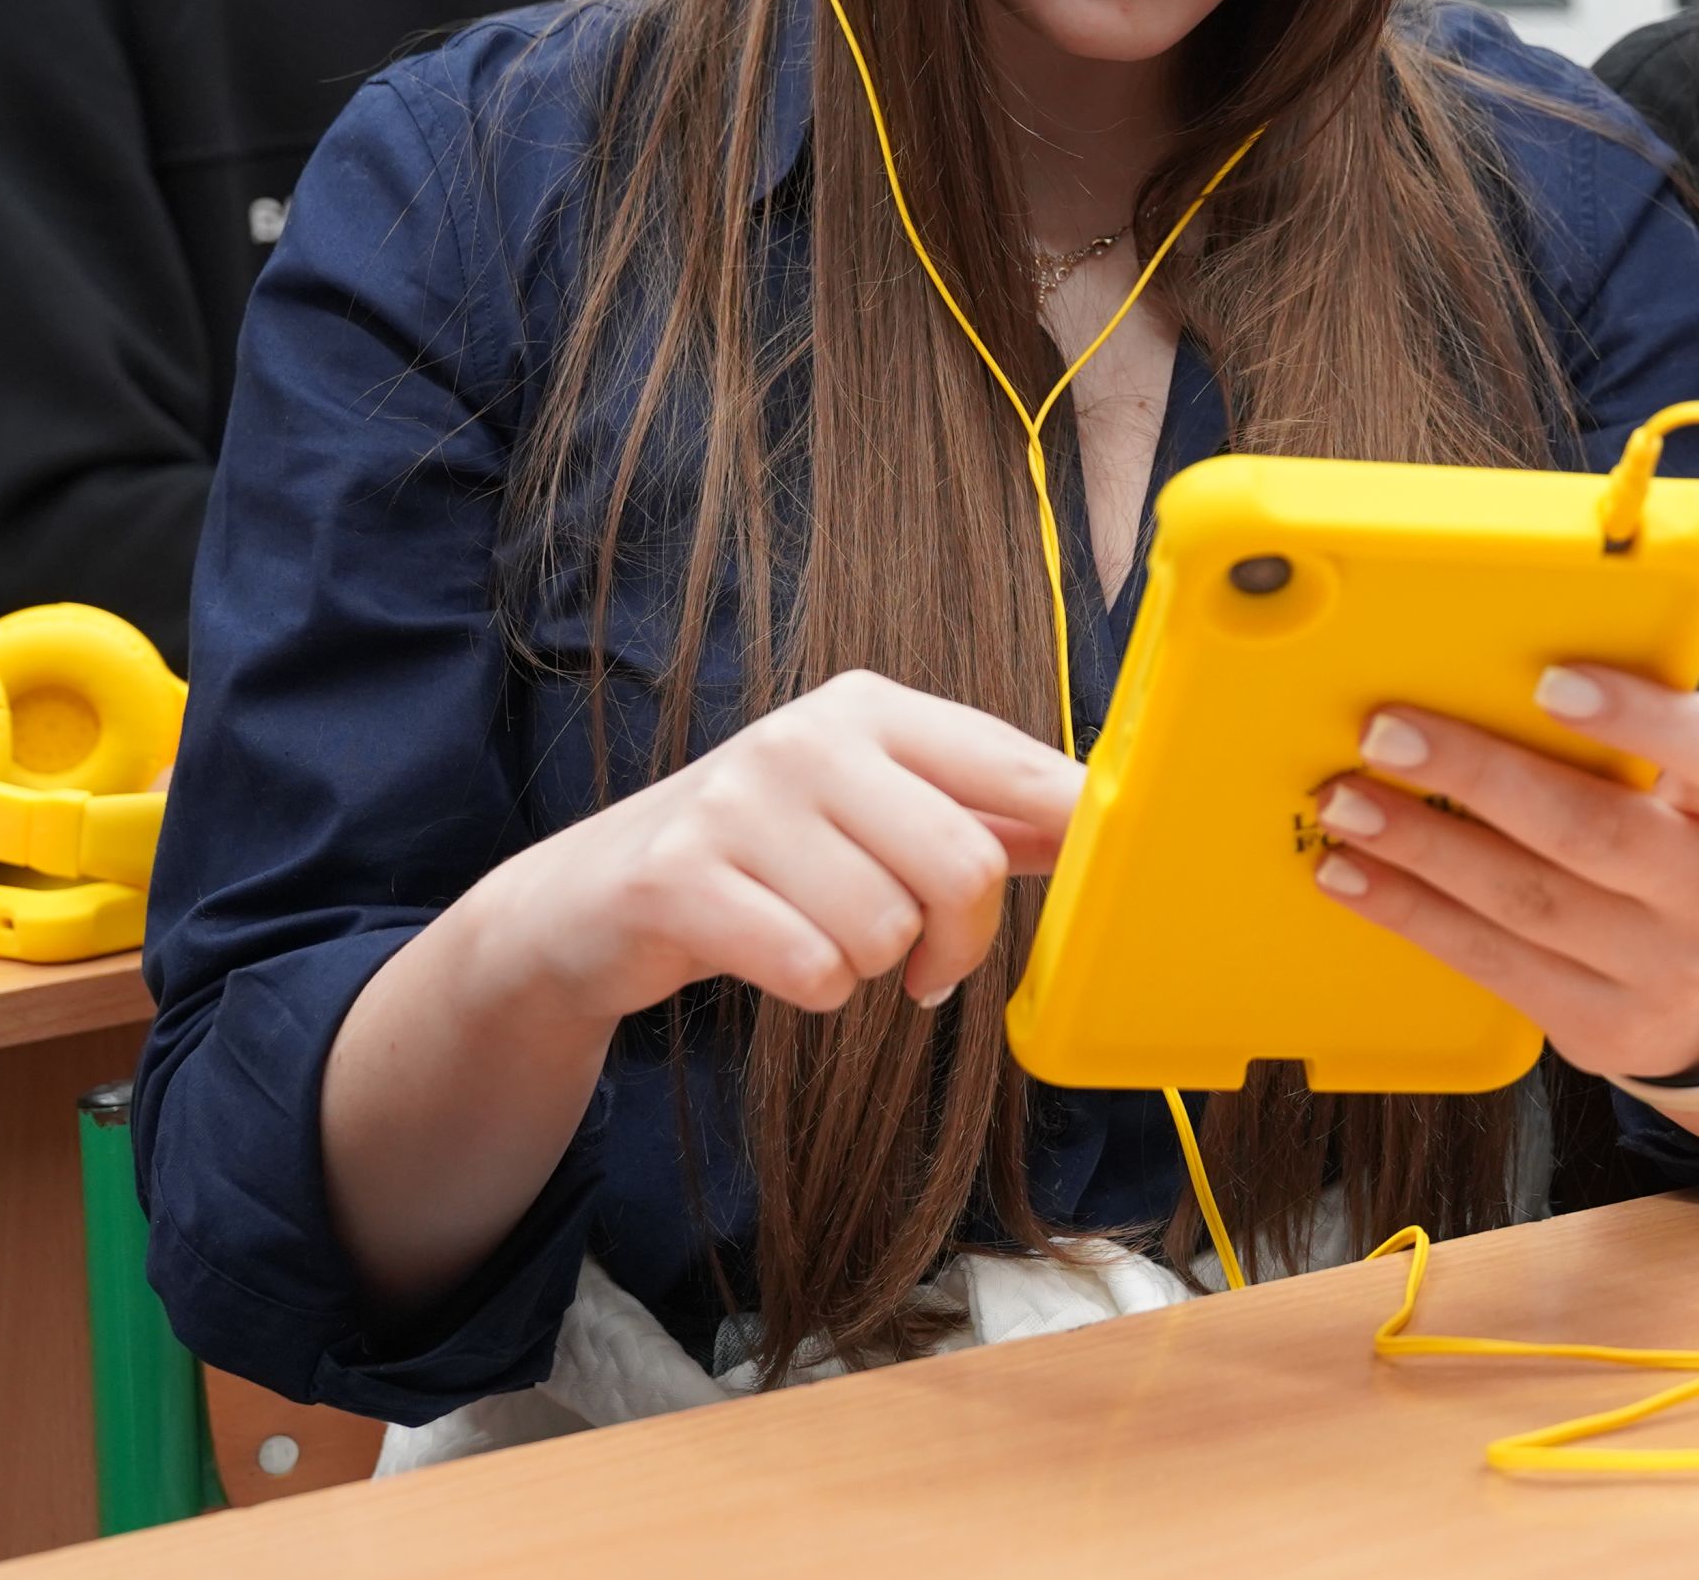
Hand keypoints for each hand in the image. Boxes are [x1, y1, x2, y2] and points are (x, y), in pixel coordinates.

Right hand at [466, 668, 1083, 1025]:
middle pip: (962, 864)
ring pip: (888, 931)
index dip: (1080, 829)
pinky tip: (776, 958)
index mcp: (870, 708)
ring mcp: (738, 802)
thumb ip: (979, 815)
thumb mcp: (870, 810)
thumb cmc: (762, 856)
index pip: (1015, 766)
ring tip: (822, 939)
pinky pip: (814, 970)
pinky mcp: (681, 879)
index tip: (1109, 879)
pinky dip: (814, 990)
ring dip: (872, 967)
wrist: (589, 899)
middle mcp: (807, 736)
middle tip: (930, 966)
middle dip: (961, 942)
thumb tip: (1097, 820)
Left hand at [1309, 664, 1698, 1084]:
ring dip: (1423, 848)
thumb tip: (1475, 668)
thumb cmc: (1670, 841)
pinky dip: (1411, 913)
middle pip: (1593, 832)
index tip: (1548, 681)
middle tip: (1386, 735)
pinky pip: (1490, 962)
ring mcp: (1664, 969)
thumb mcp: (1683, 782)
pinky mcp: (1600, 1025)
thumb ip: (1619, 734)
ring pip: (1527, 902)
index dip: (1637, 718)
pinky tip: (1353, 876)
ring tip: (1347, 804)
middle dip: (1479, 779)